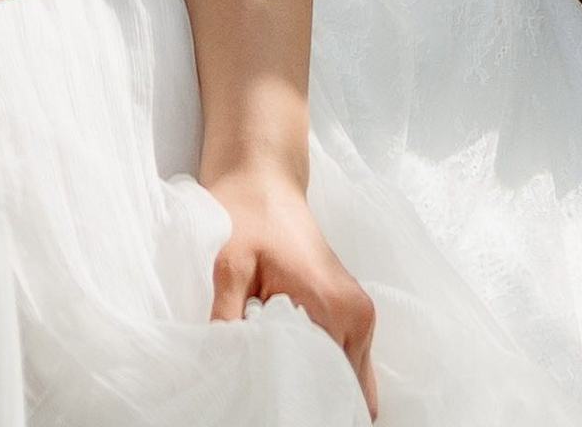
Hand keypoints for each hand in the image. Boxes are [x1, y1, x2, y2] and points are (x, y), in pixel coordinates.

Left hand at [204, 165, 375, 416]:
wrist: (261, 179)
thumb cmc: (244, 216)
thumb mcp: (227, 265)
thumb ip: (227, 320)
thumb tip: (222, 370)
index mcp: (337, 309)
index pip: (333, 389)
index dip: (301, 403)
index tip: (270, 404)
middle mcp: (359, 317)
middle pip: (344, 391)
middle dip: (310, 401)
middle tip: (267, 398)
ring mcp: (359, 316)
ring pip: (346, 380)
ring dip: (313, 386)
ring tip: (275, 381)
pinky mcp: (351, 313)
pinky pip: (344, 362)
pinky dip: (319, 372)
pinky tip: (286, 366)